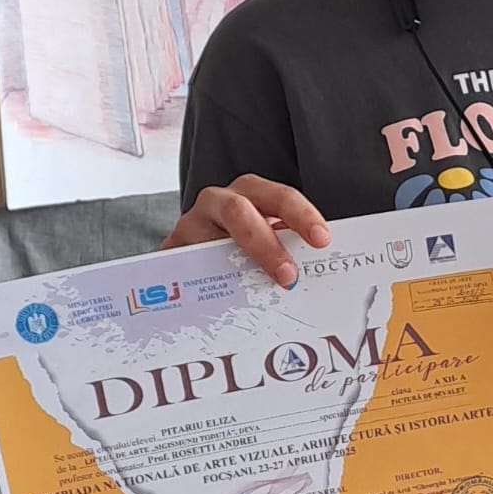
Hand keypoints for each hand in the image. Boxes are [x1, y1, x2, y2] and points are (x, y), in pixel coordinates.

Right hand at [161, 174, 329, 287]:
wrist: (196, 251)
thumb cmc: (244, 243)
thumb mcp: (267, 237)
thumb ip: (288, 247)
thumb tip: (318, 276)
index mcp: (251, 192)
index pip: (280, 197)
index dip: (301, 215)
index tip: (321, 239)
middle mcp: (219, 201)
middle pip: (239, 212)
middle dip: (266, 244)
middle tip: (287, 275)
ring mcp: (191, 223)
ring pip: (208, 241)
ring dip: (232, 269)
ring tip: (250, 293)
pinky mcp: (171, 249)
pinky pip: (184, 265)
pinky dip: (201, 285)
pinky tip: (216, 302)